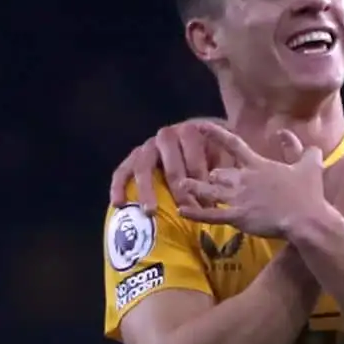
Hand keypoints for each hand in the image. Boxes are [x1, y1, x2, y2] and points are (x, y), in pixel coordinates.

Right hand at [107, 118, 231, 213]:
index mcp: (190, 131)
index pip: (194, 154)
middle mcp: (166, 136)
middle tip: (185, 210)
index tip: (208, 202)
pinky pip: (121, 171)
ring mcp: (147, 146)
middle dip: (179, 189)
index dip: (201, 178)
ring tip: (150, 212)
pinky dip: (118, 187)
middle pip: (171, 164)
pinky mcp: (132, 158)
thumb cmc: (210, 153)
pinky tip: (119, 204)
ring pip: (143, 167)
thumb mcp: (222, 153)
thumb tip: (225, 190)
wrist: (190, 139)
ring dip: (147, 190)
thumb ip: (225, 166)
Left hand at [175, 126, 329, 237]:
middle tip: (210, 179)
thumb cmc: (309, 193)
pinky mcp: (238, 217)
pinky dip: (196, 213)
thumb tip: (287, 133)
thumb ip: (299, 147)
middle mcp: (245, 179)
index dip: (215, 134)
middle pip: (219, 173)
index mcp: (259, 165)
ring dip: (195, 189)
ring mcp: (239, 198)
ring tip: (182, 186)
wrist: (306, 218)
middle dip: (214, 176)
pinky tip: (183, 211)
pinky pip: (212, 215)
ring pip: (210, 191)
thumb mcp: (310, 164)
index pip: (233, 145)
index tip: (200, 126)